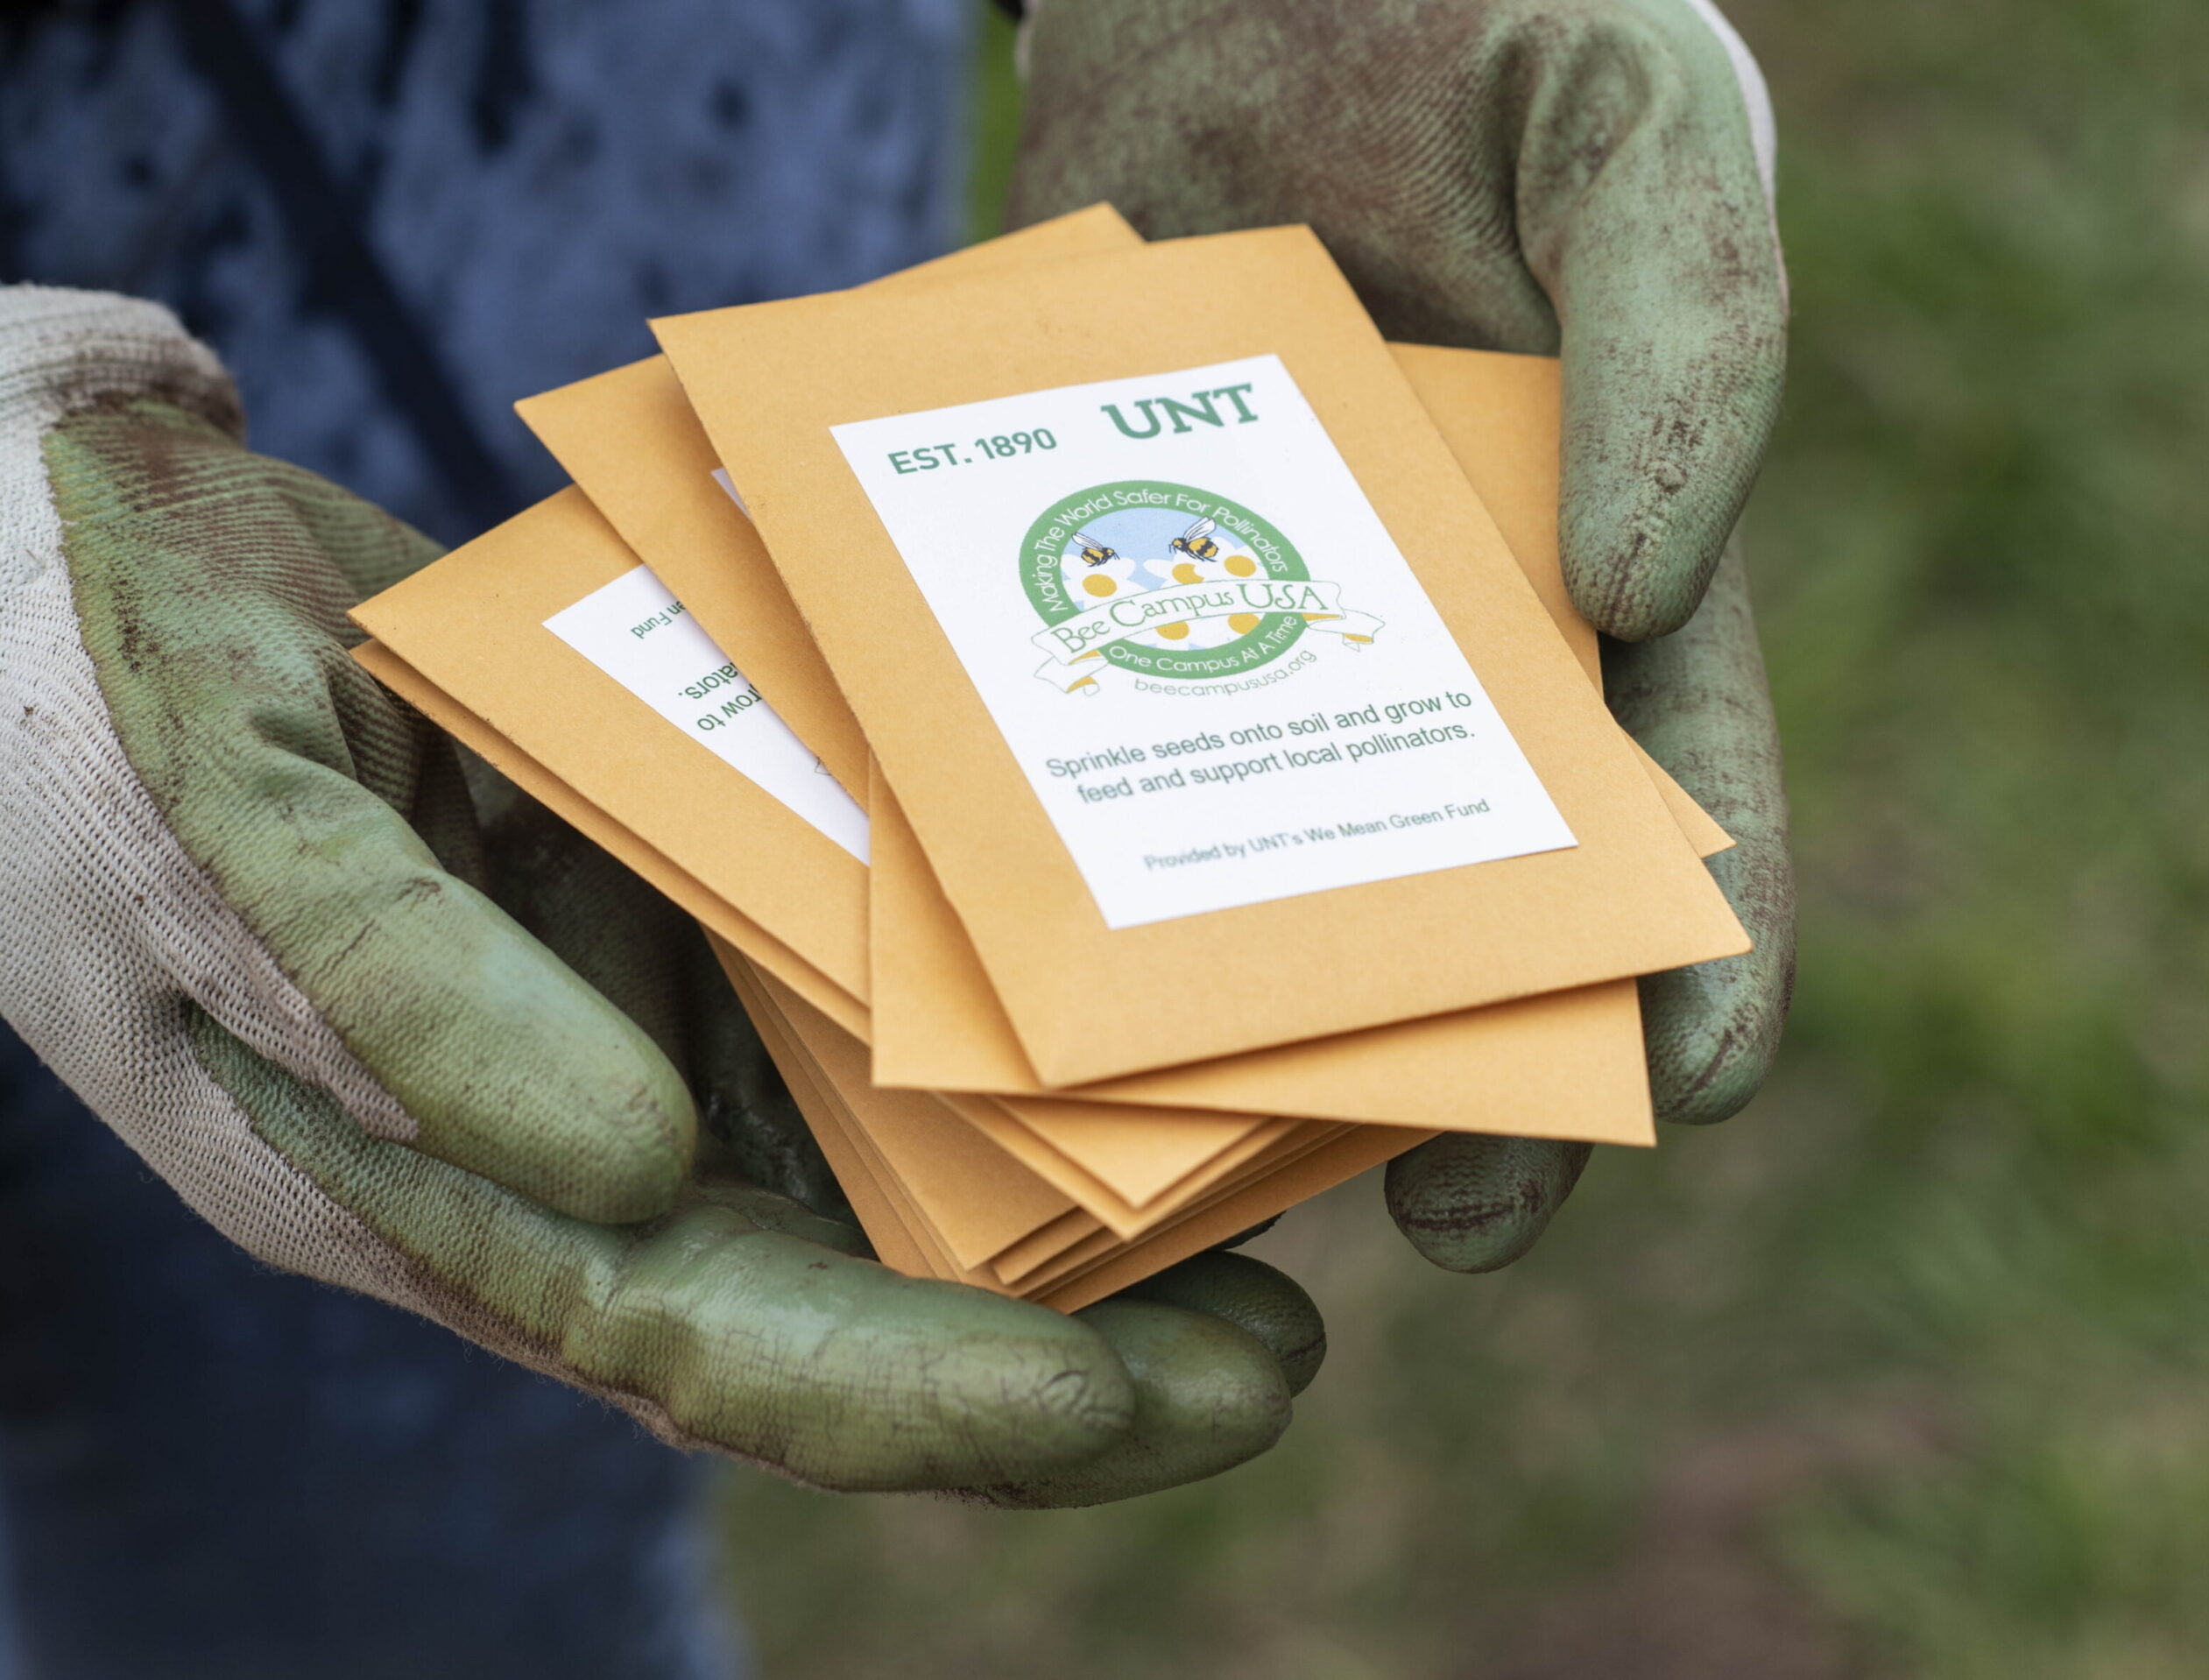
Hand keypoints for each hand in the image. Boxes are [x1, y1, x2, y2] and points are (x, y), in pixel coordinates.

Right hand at [0, 284, 1319, 1502]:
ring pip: (855, 1168)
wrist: (38, 529)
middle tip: (1277, 1361)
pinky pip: (833, 994)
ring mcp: (603, 1022)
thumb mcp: (221, 825)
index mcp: (419, 1179)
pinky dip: (976, 1035)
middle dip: (1051, 1358)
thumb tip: (631, 1179)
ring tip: (1275, 1228)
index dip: (909, 1392)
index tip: (1123, 1400)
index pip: (693, 1342)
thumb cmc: (73, 684)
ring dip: (1054, 1215)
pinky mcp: (647, 904)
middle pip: (823, 1296)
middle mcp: (539, 1135)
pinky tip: (1118, 1025)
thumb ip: (402, 1003)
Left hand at [1009, 0, 1796, 1267]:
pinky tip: (984, 957)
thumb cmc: (1467, 19)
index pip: (1680, 794)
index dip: (1702, 956)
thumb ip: (1690, 319)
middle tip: (1444, 1217)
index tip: (1680, 1096)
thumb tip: (1637, 586)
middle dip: (1469, 1050)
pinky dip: (1030, 844)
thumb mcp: (1627, 120)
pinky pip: (1047, 734)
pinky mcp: (1072, 586)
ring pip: (1238, 856)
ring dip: (1236, 1005)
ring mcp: (1234, 630)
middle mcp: (1413, 643)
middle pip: (1456, 884)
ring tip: (1209, 1153)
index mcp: (1586, 577)